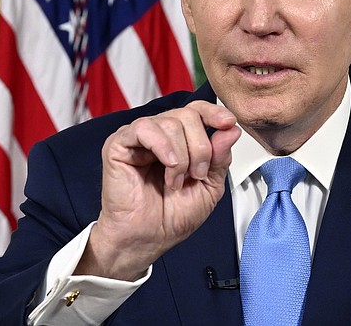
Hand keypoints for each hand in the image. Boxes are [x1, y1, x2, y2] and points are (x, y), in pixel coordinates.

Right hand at [75, 100, 240, 279]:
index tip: (229, 123)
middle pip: (188, 115)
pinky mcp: (119, 144)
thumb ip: (220, 157)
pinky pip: (145, 128)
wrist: (147, 239)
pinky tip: (168, 166)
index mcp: (180, 140)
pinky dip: (163, 146)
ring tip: (176, 181)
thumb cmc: (172, 217)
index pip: (197, 110)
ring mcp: (138, 137)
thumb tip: (231, 130)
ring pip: (170, 122)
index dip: (214, 112)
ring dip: (182, 155)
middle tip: (197, 174)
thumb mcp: (209, 186)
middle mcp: (159, 134)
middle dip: (201, 147)